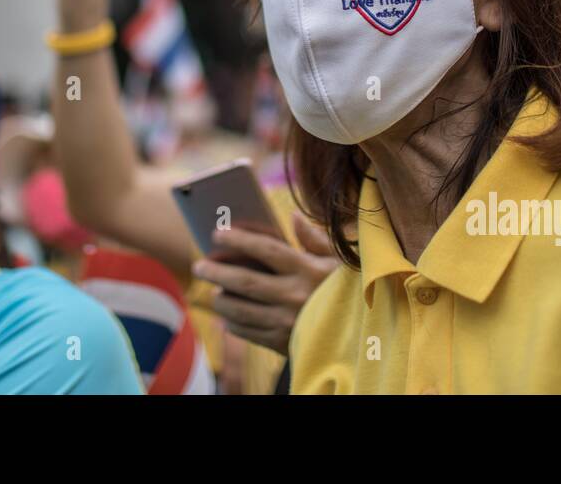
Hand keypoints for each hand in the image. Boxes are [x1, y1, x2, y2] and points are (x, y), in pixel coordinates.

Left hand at [192, 211, 338, 354]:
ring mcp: (289, 322)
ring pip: (244, 310)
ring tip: (211, 292)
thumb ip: (315, 239)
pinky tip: (227, 317)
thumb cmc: (347, 290)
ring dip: (222, 300)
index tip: (216, 233)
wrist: (361, 336)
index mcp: (308, 270)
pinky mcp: (285, 343)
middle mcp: (296, 296)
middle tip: (199, 265)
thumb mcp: (339, 262)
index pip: (267, 249)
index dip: (239, 239)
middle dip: (218, 272)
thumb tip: (293, 216)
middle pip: (247, 281)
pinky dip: (234, 325)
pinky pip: (251, 333)